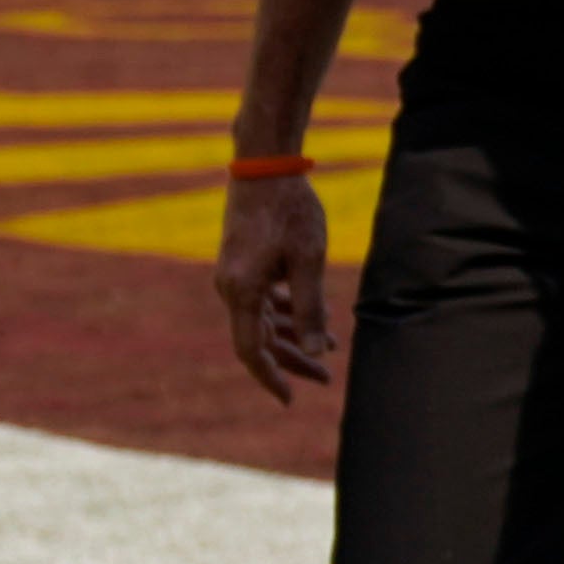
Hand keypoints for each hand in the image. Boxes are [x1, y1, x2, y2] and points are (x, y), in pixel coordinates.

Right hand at [214, 171, 333, 405]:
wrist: (264, 164)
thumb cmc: (289, 209)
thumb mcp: (308, 260)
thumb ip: (312, 308)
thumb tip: (318, 352)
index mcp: (242, 292)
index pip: (252, 351)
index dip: (271, 377)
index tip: (290, 399)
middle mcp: (231, 288)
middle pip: (261, 339)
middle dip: (293, 360)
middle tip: (326, 379)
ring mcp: (235, 275)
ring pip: (264, 319)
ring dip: (294, 336)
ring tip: (331, 348)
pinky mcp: (243, 262)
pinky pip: (263, 299)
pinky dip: (287, 311)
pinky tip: (314, 315)